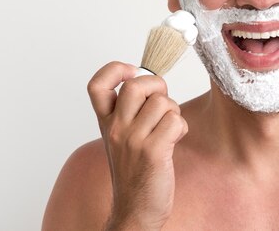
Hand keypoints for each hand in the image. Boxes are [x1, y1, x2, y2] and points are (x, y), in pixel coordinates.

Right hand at [87, 61, 187, 229]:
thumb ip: (131, 110)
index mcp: (106, 122)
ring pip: (163, 103)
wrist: (135, 210)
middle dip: (158, 87)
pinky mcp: (153, 151)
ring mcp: (133, 140)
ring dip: (173, 113)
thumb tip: (150, 81)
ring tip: (168, 130)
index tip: (131, 71)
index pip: (97, 85)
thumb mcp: (123, 137)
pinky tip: (174, 141)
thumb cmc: (135, 171)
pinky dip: (181, 128)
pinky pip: (175, 121)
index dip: (114, 69)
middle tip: (161, 105)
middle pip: (136, 85)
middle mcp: (116, 129)